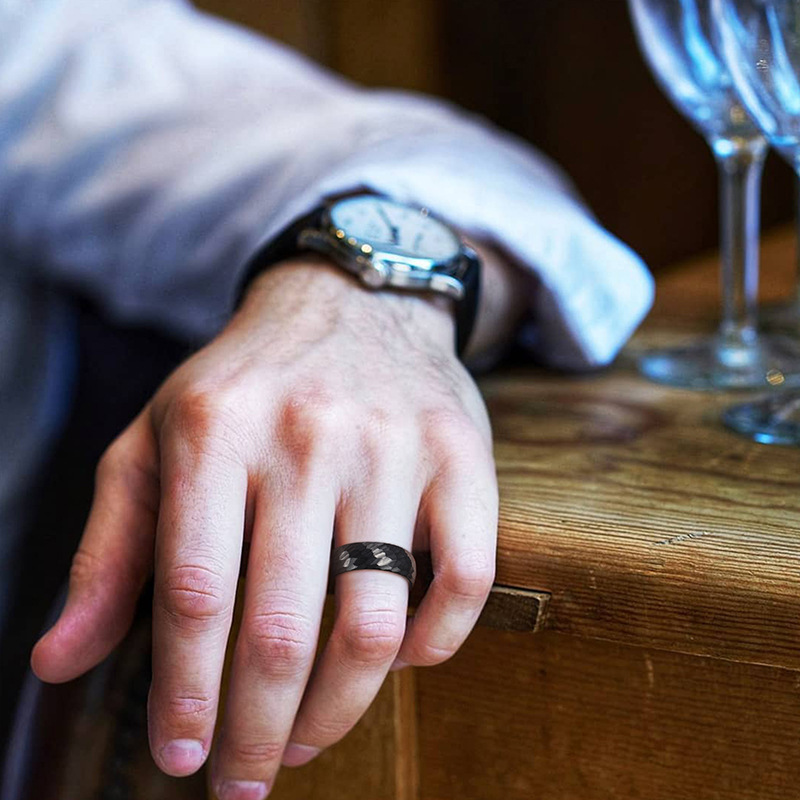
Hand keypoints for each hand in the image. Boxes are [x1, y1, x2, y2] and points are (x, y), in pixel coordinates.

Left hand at [31, 256, 498, 798]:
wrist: (353, 303)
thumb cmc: (247, 383)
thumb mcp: (156, 439)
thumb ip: (109, 547)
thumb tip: (59, 660)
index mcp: (215, 430)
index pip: (195, 593)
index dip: (185, 694)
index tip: (182, 756)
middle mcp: (306, 436)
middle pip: (281, 626)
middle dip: (255, 730)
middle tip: (242, 779)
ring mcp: (392, 446)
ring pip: (373, 620)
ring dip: (337, 709)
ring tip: (305, 738)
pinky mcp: (460, 456)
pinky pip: (463, 579)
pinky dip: (433, 645)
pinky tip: (398, 661)